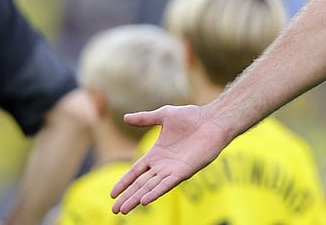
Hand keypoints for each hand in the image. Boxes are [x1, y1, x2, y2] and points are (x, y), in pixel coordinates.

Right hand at [109, 105, 228, 213]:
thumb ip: (145, 119)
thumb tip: (125, 118)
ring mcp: (173, 169)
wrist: (213, 119)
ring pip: (150, 187)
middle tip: (114, 211)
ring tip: (123, 210)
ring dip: (137, 198)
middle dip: (128, 197)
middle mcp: (162, 165)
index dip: (124, 182)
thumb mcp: (164, 115)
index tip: (112, 194)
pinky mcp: (185, 171)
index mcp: (156, 154)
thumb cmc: (192, 116)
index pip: (135, 172)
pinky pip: (167, 184)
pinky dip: (155, 192)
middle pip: (141, 184)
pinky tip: (144, 200)